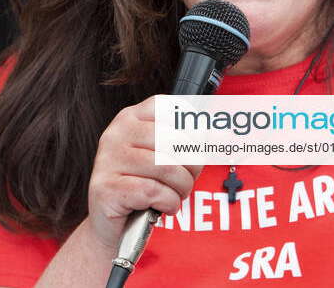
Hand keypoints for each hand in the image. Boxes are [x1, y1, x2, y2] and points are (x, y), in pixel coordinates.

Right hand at [87, 96, 202, 248]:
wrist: (115, 226)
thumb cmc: (144, 184)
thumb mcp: (166, 156)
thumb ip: (193, 140)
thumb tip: (227, 134)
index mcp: (131, 117)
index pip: (169, 107)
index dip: (191, 127)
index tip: (196, 148)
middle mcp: (117, 133)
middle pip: (172, 139)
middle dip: (192, 164)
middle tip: (189, 180)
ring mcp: (108, 160)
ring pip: (165, 167)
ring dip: (182, 187)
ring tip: (178, 195)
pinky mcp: (106, 188)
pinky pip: (153, 191)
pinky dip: (169, 203)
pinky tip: (165, 207)